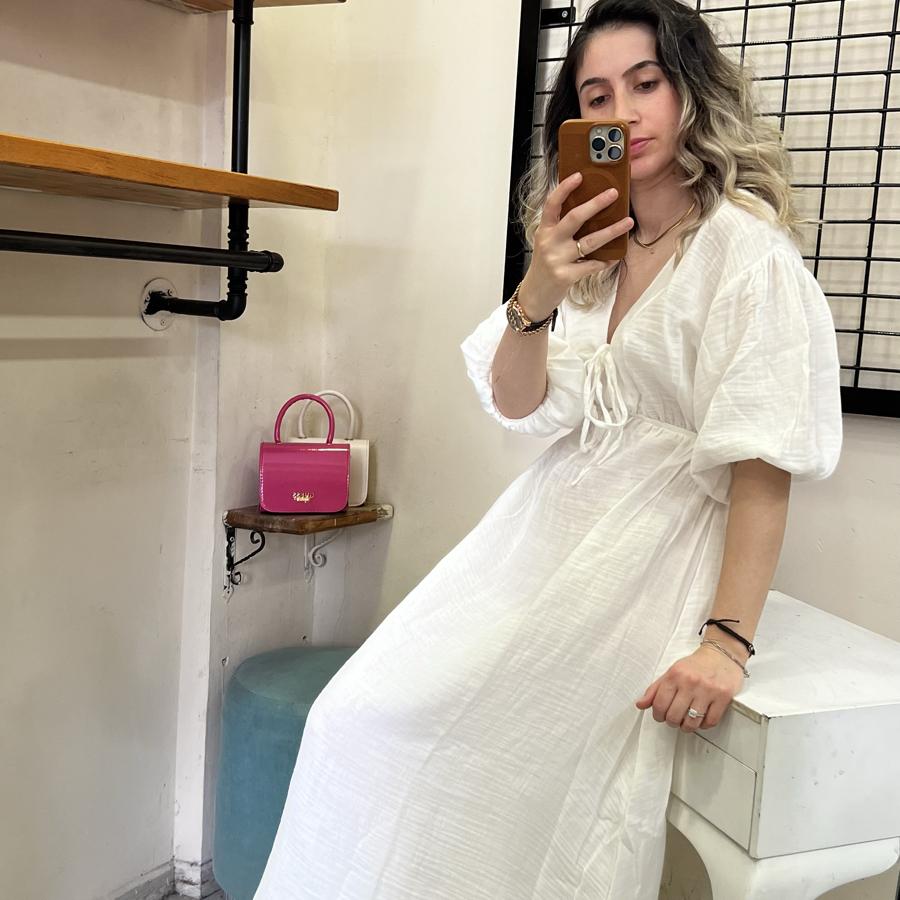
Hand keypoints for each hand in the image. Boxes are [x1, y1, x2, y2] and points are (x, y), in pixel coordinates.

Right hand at [518, 172, 633, 320]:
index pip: (552, 204)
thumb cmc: (545, 266)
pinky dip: (605, 260)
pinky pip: (592, 265)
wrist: (534, 295)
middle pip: (574, 217)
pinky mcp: (566, 275)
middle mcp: (549, 242)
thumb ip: (561, 228)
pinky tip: (614, 256)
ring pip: (589, 241)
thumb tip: (588, 210)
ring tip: (627, 222)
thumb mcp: (547, 243)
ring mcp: (557, 259)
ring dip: (612, 231)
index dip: (565, 188)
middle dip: (596, 204)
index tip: (579, 176)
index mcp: (544, 231)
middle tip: (613, 193)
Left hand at [634, 645, 744, 731]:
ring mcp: (708, 690)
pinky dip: (704, 725)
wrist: (721, 654)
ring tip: (686, 722)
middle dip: (672, 722)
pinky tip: (701, 719)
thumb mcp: (671, 672)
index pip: (659, 704)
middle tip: (674, 719)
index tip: (660, 716)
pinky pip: (711, 721)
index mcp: (675, 675)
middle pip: (674, 715)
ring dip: (687, 727)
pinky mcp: (723, 697)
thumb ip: (655, 689)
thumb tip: (640, 704)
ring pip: (692, 722)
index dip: (658, 715)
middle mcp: (690, 682)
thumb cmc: (696, 665)